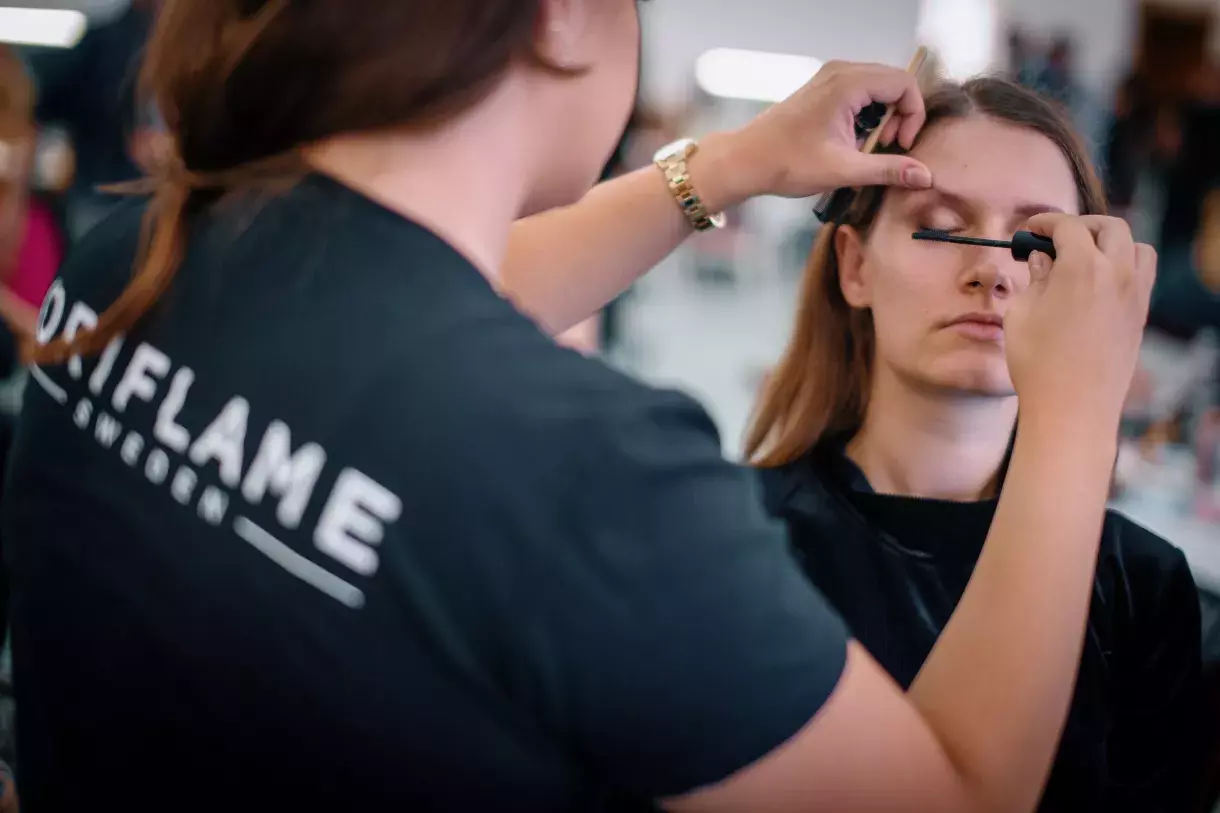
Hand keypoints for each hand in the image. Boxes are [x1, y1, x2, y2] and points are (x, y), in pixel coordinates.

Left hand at [697, 60, 932, 206]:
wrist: (747, 160)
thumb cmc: (789, 163)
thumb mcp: (844, 170)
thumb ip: (888, 170)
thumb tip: (924, 176)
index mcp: (847, 83)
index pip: (904, 84)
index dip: (912, 115)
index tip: (901, 146)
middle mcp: (840, 71)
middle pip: (893, 83)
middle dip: (899, 117)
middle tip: (886, 148)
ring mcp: (830, 77)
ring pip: (877, 88)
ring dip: (883, 117)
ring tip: (867, 147)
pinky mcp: (823, 88)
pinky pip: (860, 93)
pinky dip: (866, 115)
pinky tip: (852, 141)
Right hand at [1005, 214, 1156, 430]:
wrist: (1072, 408)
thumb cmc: (1037, 363)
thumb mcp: (1021, 315)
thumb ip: (1034, 279)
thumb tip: (1042, 261)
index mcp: (1082, 267)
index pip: (1069, 226)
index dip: (1046, 222)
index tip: (1030, 229)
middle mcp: (1117, 273)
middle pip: (1110, 227)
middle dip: (1082, 225)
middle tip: (1057, 237)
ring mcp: (1135, 295)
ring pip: (1136, 247)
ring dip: (1111, 242)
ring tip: (1086, 256)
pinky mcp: (1141, 316)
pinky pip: (1142, 275)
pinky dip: (1124, 266)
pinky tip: (1099, 283)